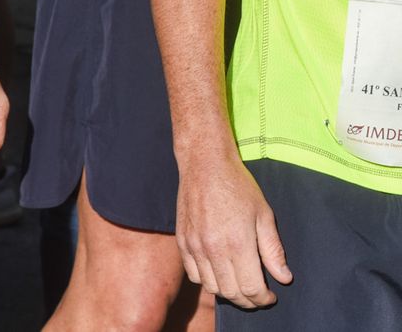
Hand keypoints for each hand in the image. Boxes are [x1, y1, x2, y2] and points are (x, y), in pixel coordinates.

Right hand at [176, 152, 290, 308]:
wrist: (204, 165)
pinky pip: (194, 274)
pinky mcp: (182, 241)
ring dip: (228, 293)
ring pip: (211, 287)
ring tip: (239, 285)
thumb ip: (273, 250)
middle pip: (231, 293)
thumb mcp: (264, 215)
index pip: (251, 289)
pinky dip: (207, 281)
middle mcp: (213, 249)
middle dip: (248, 300)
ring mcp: (195, 246)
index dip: (264, 299)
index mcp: (238, 243)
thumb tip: (284, 278)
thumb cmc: (238, 187)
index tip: (271, 296)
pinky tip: (219, 272)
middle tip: (258, 295)